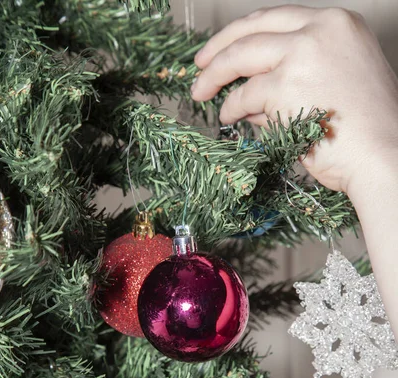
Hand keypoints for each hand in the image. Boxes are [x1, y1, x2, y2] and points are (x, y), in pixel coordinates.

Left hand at [191, 6, 397, 196]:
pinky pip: (245, 94)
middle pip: (253, 29)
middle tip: (199, 66)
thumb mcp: (335, 87)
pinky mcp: (285, 84)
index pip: (278, 19)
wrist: (383, 156)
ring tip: (202, 93)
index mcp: (338, 24)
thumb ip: (293, 82)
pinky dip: (231, 106)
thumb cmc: (366, 132)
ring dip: (215, 77)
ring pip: (241, 56)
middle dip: (218, 49)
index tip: (223, 48)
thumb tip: (250, 95)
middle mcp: (321, 29)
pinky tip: (228, 116)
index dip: (244, 33)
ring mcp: (302, 54)